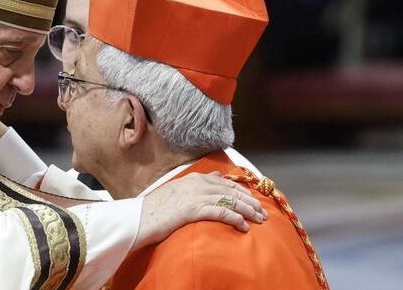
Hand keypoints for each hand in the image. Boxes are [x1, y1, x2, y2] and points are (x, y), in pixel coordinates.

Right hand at [133, 171, 265, 249]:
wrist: (139, 218)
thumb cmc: (157, 209)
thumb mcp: (177, 190)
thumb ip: (197, 183)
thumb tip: (216, 176)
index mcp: (193, 179)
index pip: (225, 182)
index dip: (242, 191)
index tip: (254, 200)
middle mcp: (196, 184)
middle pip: (231, 191)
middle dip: (250, 201)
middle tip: (263, 212)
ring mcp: (195, 196)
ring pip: (230, 201)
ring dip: (247, 211)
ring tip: (259, 220)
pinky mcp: (193, 210)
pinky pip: (220, 213)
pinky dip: (235, 219)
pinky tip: (244, 227)